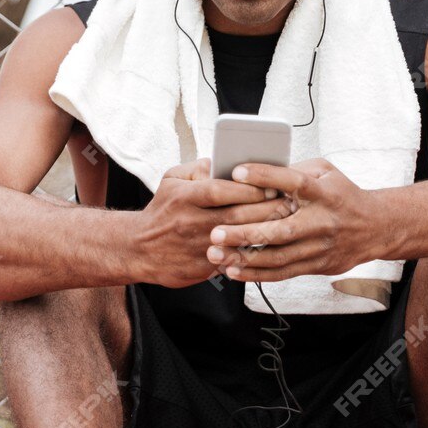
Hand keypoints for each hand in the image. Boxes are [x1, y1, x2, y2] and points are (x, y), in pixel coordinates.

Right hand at [133, 157, 281, 287]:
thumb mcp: (171, 180)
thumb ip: (197, 167)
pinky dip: (252, 252)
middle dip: (267, 209)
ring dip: (265, 231)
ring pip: (239, 239)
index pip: (221, 189)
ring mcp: (196, 247)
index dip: (249, 187)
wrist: (138, 249)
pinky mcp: (201, 267)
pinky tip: (269, 245)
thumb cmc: (161, 211)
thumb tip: (222, 160)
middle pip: (237, 215)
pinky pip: (233, 259)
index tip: (272, 184)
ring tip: (285, 223)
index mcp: (184, 197)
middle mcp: (190, 222)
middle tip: (289, 203)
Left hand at [205, 158, 384, 281]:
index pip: (293, 181)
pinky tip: (233, 271)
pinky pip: (283, 273)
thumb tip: (257, 171)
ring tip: (216, 254)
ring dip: (244, 257)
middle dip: (246, 232)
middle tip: (215, 232)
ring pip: (278, 256)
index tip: (236, 172)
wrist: (375, 227)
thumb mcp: (326, 172)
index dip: (265, 176)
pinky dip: (256, 274)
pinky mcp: (316, 265)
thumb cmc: (341, 195)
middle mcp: (321, 221)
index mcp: (323, 192)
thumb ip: (295, 170)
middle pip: (280, 230)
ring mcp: (319, 246)